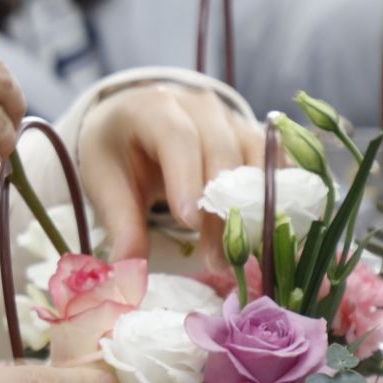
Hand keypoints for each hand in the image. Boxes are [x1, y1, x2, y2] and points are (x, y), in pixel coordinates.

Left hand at [78, 84, 261, 259]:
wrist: (133, 121)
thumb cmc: (117, 151)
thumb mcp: (105, 183)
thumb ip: (121, 226)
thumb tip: (129, 276)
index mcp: (154, 108)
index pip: (177, 137)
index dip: (187, 178)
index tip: (188, 222)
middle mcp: (199, 106)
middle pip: (221, 152)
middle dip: (221, 209)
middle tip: (216, 259)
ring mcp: (231, 118)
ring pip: (256, 158)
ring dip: (253, 209)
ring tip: (242, 256)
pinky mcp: (252, 137)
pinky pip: (275, 164)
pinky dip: (277, 197)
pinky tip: (270, 235)